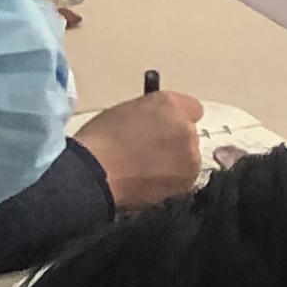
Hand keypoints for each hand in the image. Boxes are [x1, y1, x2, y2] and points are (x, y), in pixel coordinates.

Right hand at [74, 88, 205, 209]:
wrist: (95, 172)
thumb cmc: (100, 140)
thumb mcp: (124, 112)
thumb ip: (150, 114)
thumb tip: (156, 124)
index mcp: (169, 105)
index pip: (191, 108)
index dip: (175, 117)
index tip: (164, 125)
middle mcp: (186, 128)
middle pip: (190, 134)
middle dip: (174, 140)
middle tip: (149, 150)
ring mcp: (190, 157)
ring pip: (189, 158)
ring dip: (175, 162)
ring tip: (144, 168)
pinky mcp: (188, 182)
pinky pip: (184, 178)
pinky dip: (171, 180)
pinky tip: (148, 182)